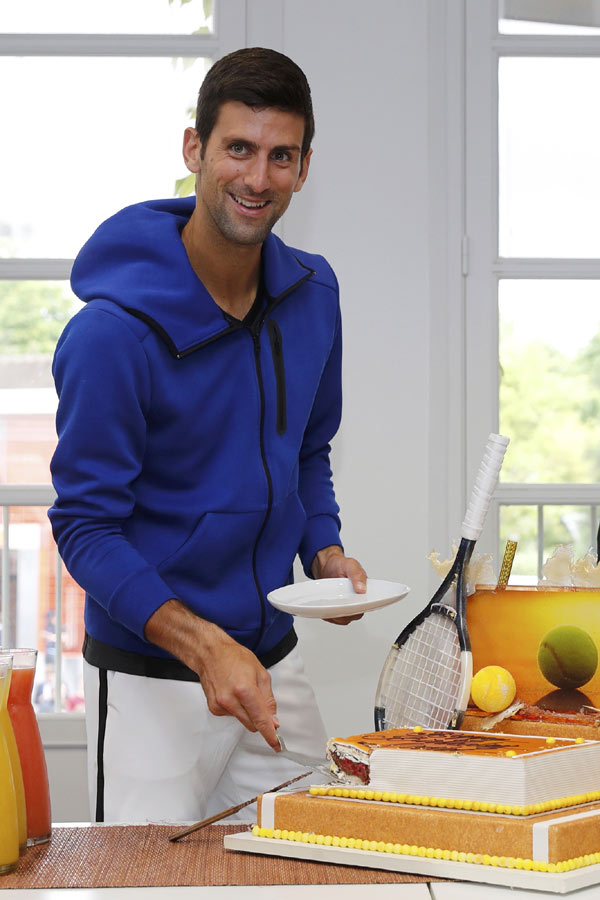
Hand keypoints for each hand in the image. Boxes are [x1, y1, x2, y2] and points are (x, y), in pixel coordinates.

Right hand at [144, 599, 279, 749]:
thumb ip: (268, 699)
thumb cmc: (234, 658)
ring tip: (242, 691)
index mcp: (245, 690)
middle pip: (252, 724)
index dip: (270, 735)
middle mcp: (231, 700)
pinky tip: (232, 693)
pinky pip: (232, 716)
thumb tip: (273, 720)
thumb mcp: (260, 673)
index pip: (261, 719)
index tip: (276, 745)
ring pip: (243, 721)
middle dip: (260, 718)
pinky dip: (236, 709)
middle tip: (260, 702)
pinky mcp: (214, 709)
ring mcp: (220, 706)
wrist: (210, 653)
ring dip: (247, 712)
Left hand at [311, 545, 366, 624]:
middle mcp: (357, 600)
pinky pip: (335, 618)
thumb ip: (357, 575)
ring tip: (329, 610)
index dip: (358, 608)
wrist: (327, 565)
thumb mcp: (350, 565)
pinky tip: (325, 611)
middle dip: (345, 613)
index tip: (349, 606)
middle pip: (354, 614)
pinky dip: (330, 616)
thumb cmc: (340, 565)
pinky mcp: (336, 608)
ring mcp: (346, 605)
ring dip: (336, 616)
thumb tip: (362, 589)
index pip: (366, 606)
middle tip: (336, 607)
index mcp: (365, 591)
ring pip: (344, 618)